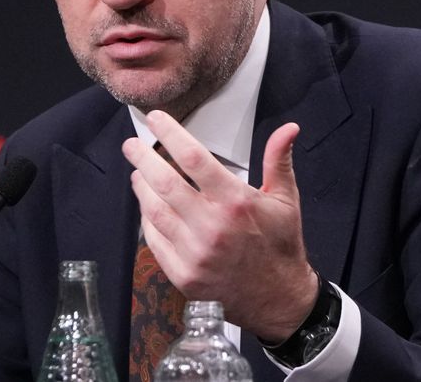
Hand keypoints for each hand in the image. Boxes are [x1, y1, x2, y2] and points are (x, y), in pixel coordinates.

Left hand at [122, 110, 317, 341]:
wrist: (279, 300)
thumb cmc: (280, 245)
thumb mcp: (286, 199)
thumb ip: (278, 160)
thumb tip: (289, 128)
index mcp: (235, 201)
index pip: (193, 158)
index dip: (170, 134)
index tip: (156, 120)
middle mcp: (211, 226)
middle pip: (164, 182)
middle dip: (142, 158)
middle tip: (131, 145)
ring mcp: (194, 253)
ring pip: (154, 211)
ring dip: (142, 188)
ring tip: (137, 173)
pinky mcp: (183, 274)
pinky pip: (155, 240)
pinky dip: (147, 220)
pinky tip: (147, 207)